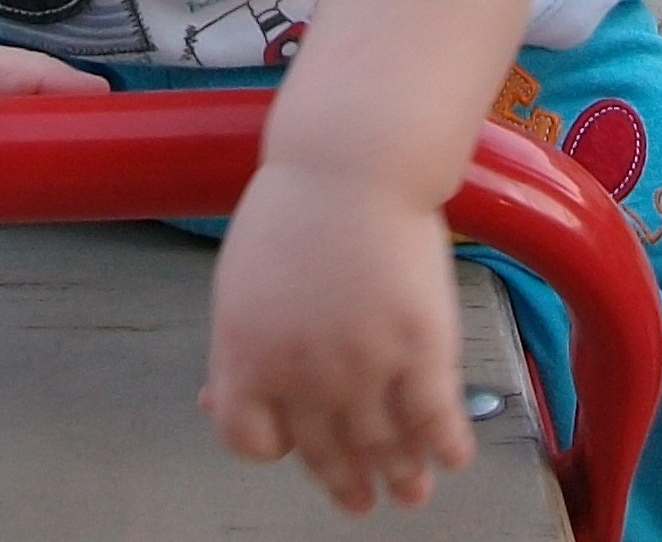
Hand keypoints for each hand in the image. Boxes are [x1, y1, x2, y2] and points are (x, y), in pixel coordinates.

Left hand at [201, 161, 473, 513]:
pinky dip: (445, 448)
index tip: (294, 446)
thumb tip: (211, 400)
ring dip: (400, 476)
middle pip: (324, 451)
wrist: (350, 162)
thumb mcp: (240, 282)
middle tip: (361, 499)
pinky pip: (435, 422)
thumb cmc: (293, 209)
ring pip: (383, 447)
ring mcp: (366, 364)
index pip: (248, 438)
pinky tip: (450, 456)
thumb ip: (235, 350)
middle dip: (346, 482)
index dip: (274, 447)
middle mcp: (303, 372)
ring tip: (411, 491)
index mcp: (247, 353)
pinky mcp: (422, 348)